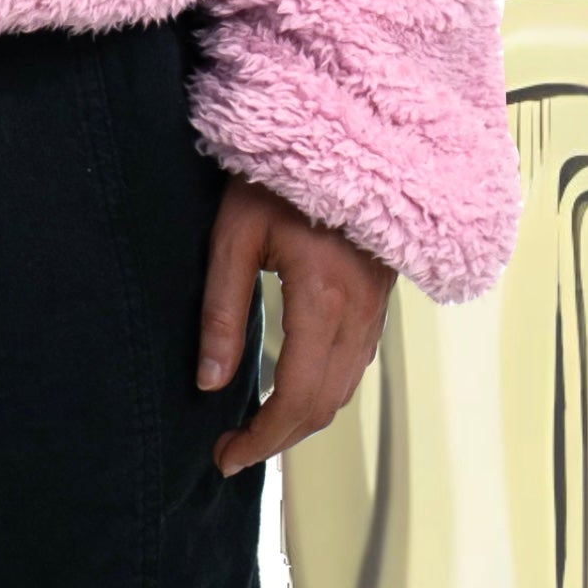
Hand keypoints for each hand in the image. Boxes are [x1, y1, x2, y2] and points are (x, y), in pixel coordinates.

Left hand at [196, 176, 392, 478]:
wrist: (348, 131)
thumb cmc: (281, 173)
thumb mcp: (234, 234)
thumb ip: (222, 311)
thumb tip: (209, 381)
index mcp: (324, 299)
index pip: (297, 398)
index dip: (262, 440)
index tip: (226, 456)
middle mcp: (359, 312)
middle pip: (326, 405)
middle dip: (280, 439)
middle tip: (233, 450)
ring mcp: (376, 306)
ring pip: (346, 389)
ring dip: (304, 419)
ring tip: (258, 427)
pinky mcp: (378, 297)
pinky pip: (357, 363)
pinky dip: (325, 390)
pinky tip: (294, 386)